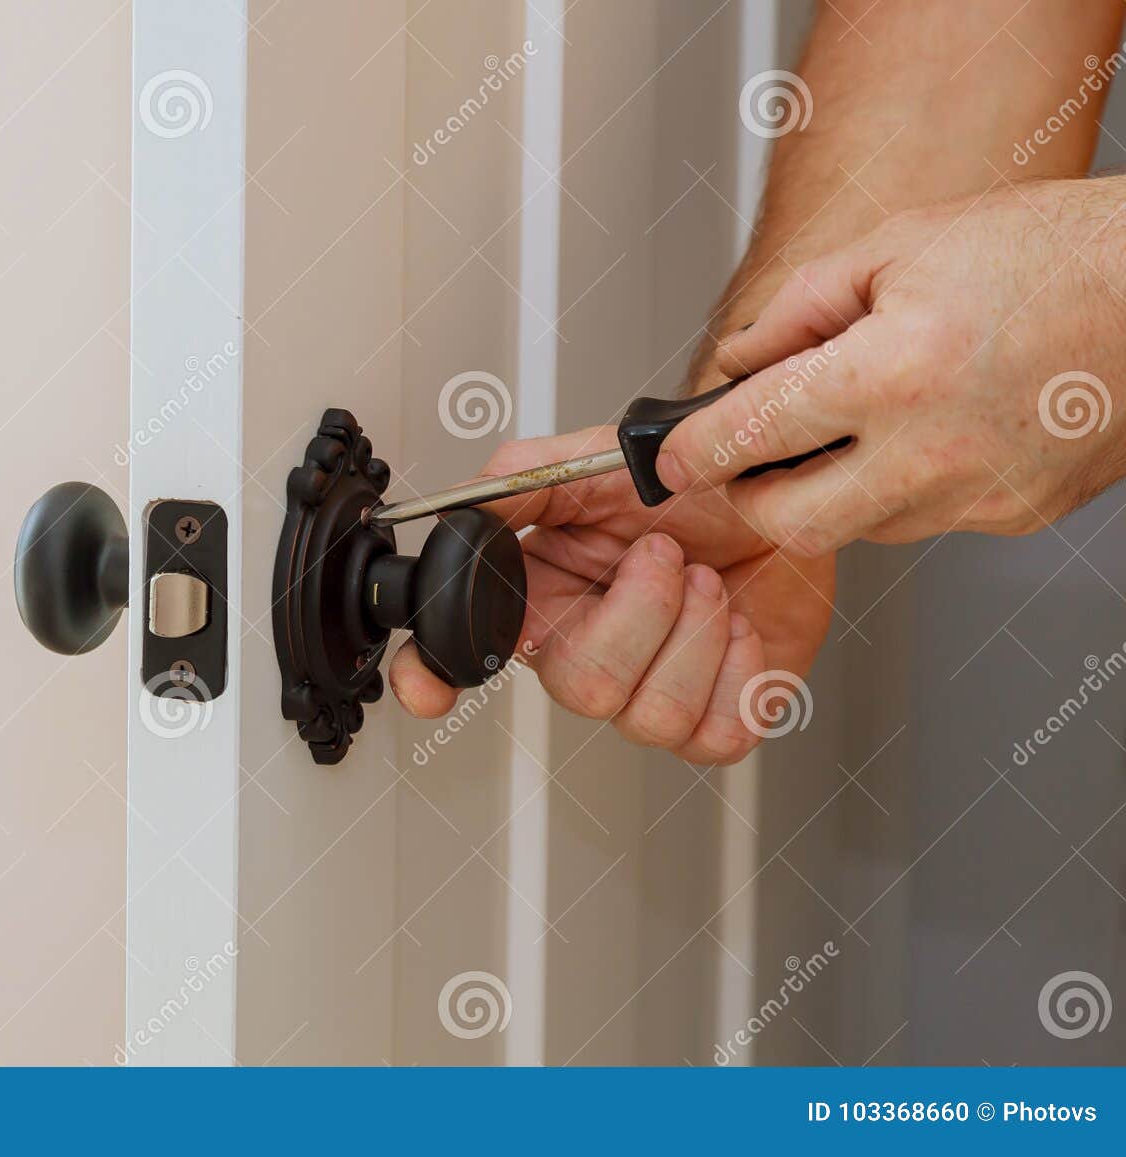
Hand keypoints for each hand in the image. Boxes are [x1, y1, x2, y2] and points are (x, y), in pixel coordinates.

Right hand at [388, 427, 834, 764]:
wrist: (781, 493)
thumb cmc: (694, 483)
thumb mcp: (599, 456)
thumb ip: (523, 476)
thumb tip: (463, 506)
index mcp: (537, 597)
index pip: (455, 654)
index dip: (430, 677)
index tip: (429, 692)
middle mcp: (582, 653)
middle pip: (583, 687)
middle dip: (643, 612)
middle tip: (667, 554)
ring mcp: (646, 694)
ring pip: (652, 718)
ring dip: (697, 631)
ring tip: (708, 580)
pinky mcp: (714, 718)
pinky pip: (716, 737)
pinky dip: (740, 673)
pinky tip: (737, 627)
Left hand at [656, 177, 1125, 554]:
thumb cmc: (1050, 253)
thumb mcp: (898, 247)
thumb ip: (797, 311)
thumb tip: (738, 361)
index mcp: (892, 374)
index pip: (750, 436)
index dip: (693, 453)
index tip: (668, 461)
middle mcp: (933, 452)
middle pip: (791, 522)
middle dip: (753, 494)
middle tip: (751, 455)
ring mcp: (978, 496)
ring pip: (858, 528)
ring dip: (832, 489)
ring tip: (861, 421)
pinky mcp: (1014, 516)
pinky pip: (922, 521)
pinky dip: (899, 489)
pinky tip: (925, 433)